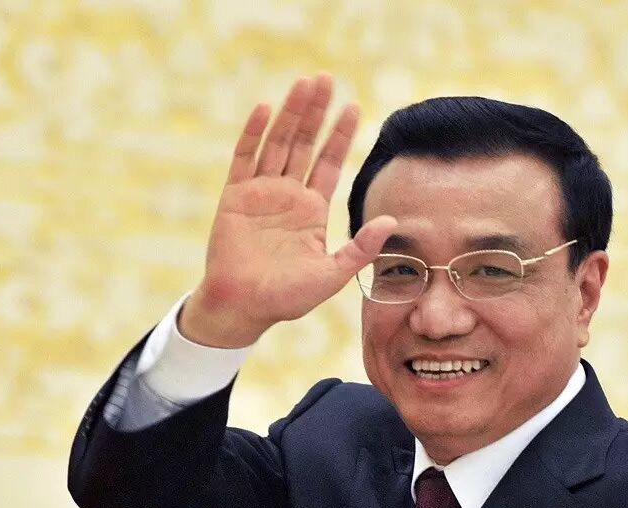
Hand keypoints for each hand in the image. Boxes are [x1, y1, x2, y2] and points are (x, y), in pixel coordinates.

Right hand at [180, 74, 396, 347]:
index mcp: (311, 210)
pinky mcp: (234, 197)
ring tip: (304, 83)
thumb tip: (392, 220)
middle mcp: (287, 195)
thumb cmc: (287, 297)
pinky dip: (254, 133)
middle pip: (304, 144)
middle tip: (326, 79)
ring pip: (277, 143)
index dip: (340, 135)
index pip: (329, 162)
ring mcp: (260, 193)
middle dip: (316, 112)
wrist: (243, 308)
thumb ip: (361, 248)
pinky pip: (244, 158)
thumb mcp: (332, 274)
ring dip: (290, 113)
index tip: (354, 107)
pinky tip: (266, 108)